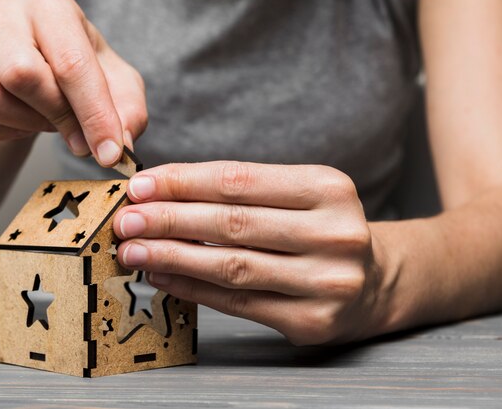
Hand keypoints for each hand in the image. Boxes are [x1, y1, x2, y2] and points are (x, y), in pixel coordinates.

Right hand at [0, 0, 146, 165]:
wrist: (38, 59)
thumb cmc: (79, 68)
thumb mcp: (117, 84)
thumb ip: (128, 113)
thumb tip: (119, 149)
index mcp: (50, 6)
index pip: (71, 63)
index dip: (93, 115)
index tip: (108, 153)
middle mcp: (0, 12)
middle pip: (21, 75)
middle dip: (56, 116)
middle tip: (75, 131)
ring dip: (20, 123)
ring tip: (44, 119)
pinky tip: (15, 122)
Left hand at [113, 161, 388, 344]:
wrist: (375, 281)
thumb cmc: (322, 230)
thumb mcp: (298, 196)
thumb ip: (241, 192)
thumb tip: (162, 194)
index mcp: (328, 188)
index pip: (240, 180)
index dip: (184, 182)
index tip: (141, 185)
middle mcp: (334, 233)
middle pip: (233, 223)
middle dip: (169, 219)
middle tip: (126, 220)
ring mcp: (326, 281)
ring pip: (232, 265)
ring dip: (173, 256)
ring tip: (134, 250)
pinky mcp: (312, 321)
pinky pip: (239, 303)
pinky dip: (194, 289)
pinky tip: (164, 277)